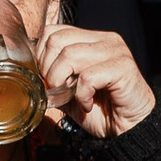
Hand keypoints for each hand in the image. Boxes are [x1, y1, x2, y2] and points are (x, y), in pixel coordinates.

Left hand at [33, 23, 155, 137]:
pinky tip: (88, 104)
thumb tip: (32, 75)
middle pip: (57, 40)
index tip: (47, 80)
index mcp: (91, 40)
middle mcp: (104, 40)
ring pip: (70, 55)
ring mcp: (115, 51)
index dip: (42, 57)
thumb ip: (53, 78)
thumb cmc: (101, 110)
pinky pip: (88, 76)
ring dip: (62, 82)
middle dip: (48, 69)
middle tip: (57, 90)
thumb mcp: (68, 92)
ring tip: (71, 97)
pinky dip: (81, 95)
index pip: (53, 32)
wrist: (129, 129)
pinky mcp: (123, 67)